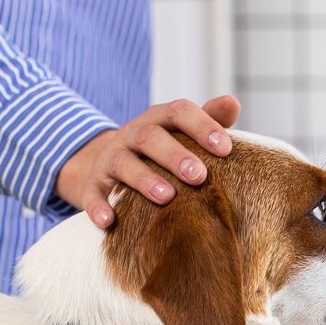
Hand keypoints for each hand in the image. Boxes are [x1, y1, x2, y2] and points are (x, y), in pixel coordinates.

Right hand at [55, 95, 241, 227]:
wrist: (112, 168)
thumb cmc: (164, 151)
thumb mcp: (183, 133)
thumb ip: (210, 119)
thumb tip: (233, 102)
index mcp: (159, 120)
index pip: (179, 112)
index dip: (202, 126)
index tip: (226, 149)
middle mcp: (132, 135)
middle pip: (150, 137)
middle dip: (175, 155)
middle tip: (199, 176)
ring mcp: (110, 158)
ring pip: (123, 163)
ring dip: (144, 179)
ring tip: (167, 197)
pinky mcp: (93, 184)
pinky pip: (92, 193)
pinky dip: (98, 206)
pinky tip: (110, 221)